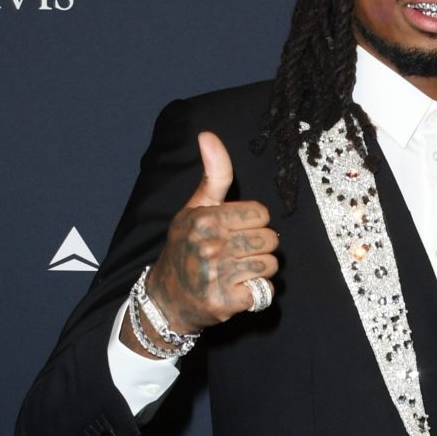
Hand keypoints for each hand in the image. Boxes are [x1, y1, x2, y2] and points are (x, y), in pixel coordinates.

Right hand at [143, 131, 278, 336]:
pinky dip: (257, 292)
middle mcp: (210, 245)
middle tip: (236, 253)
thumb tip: (208, 134)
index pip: (261, 213)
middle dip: (259, 246)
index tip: (234, 230)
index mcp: (205, 219)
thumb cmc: (185, 247)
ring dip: (260, 269)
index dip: (252, 222)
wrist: (165, 299)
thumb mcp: (195, 207)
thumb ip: (214, 174)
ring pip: (271, 264)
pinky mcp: (226, 302)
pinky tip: (238, 289)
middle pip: (270, 239)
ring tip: (237, 270)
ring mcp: (218, 276)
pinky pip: (266, 291)